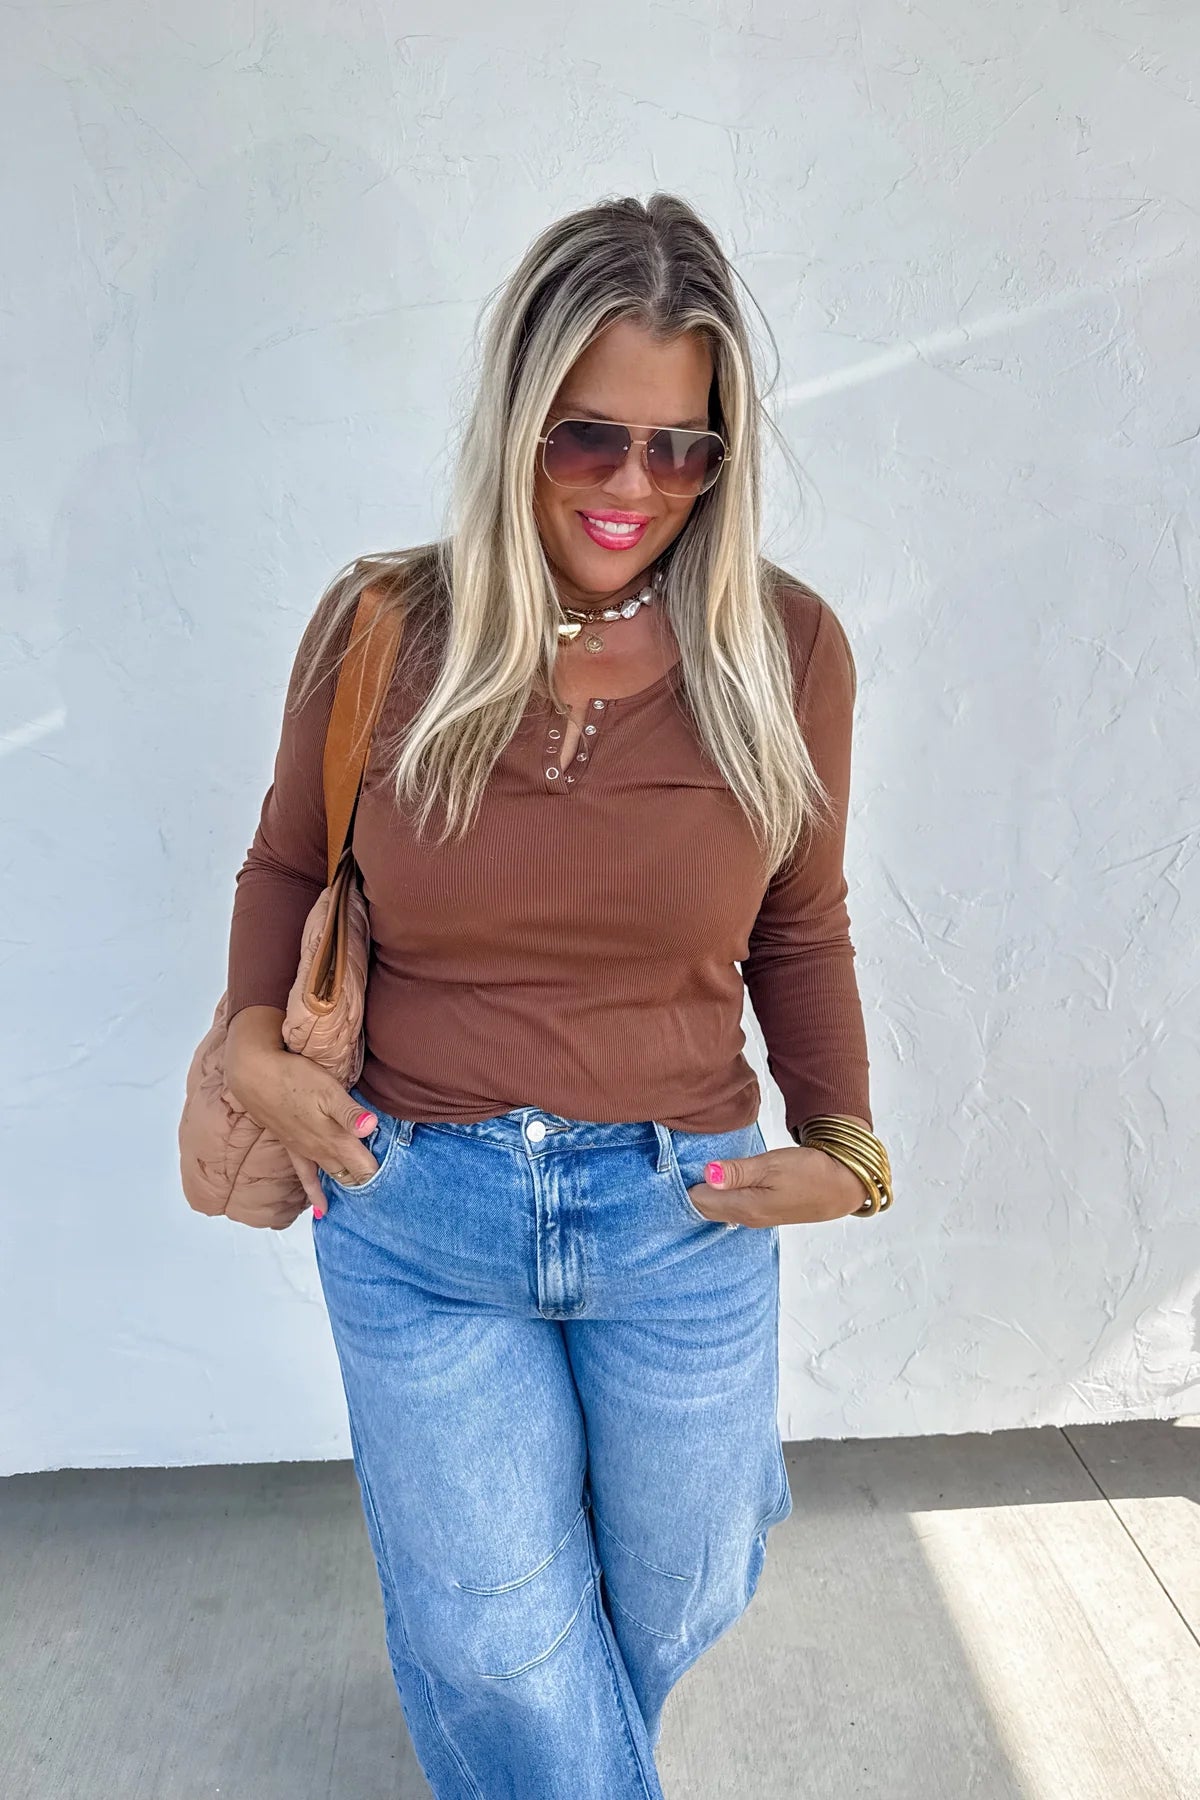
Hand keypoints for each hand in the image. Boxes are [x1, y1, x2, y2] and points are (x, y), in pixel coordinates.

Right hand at [224, 1034, 382, 1219]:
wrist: (255, 1078)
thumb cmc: (295, 1079)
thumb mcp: (329, 1091)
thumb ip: (350, 1113)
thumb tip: (371, 1127)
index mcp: (337, 1139)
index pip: (367, 1168)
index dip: (383, 1176)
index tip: (399, 1187)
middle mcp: (324, 1152)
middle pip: (354, 1175)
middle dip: (370, 1184)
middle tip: (388, 1197)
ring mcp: (308, 1152)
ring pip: (335, 1177)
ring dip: (349, 1187)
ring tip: (366, 1203)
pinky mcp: (293, 1148)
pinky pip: (307, 1178)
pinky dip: (316, 1194)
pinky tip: (321, 1210)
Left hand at [685, 1143, 867, 1226]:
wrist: (844, 1186)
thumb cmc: (811, 1172)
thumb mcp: (772, 1165)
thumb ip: (737, 1171)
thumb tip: (706, 1173)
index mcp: (745, 1207)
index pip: (698, 1200)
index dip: (683, 1183)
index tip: (670, 1164)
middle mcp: (746, 1218)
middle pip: (704, 1208)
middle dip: (688, 1191)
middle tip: (671, 1167)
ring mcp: (755, 1217)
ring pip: (717, 1208)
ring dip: (704, 1194)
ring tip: (688, 1173)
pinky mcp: (764, 1213)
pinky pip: (731, 1207)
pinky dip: (719, 1196)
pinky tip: (716, 1183)